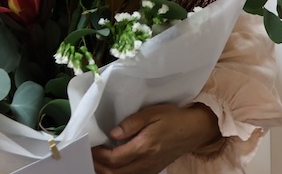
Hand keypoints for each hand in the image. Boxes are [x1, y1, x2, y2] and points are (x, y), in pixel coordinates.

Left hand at [90, 103, 220, 173]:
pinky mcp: (152, 171)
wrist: (194, 130)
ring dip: (106, 171)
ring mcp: (150, 169)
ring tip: (95, 160)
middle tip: (87, 155)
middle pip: (115, 172)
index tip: (90, 145)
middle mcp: (146, 162)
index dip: (99, 154)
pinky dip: (117, 173)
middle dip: (98, 165)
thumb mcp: (152, 113)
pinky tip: (110, 165)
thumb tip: (113, 133)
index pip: (115, 158)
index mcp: (145, 147)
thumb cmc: (173, 118)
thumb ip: (131, 123)